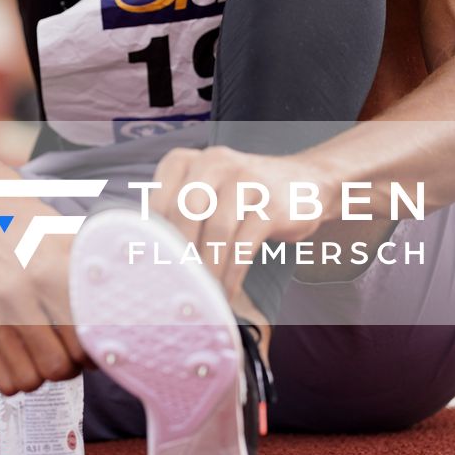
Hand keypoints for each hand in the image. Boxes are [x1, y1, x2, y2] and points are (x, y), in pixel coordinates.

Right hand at [0, 213, 85, 395]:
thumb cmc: (35, 229)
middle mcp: (16, 296)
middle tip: (78, 351)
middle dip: (75, 366)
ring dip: (47, 374)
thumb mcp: (72, 239)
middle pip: (58, 366)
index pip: (83, 340)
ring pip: (31, 380)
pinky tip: (29, 358)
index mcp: (48, 273)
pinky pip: (4, 382)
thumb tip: (134, 308)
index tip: (99, 342)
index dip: (98, 349)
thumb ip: (98, 275)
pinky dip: (22, 378)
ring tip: (52, 354)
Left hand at [147, 146, 332, 297]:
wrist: (306, 181)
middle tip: (176, 285)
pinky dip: (233, 274)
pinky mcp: (272, 204)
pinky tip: (227, 291)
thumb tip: (148, 258)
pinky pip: (245, 245)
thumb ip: (178, 213)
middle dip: (179, 254)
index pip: (158, 201)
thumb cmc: (242, 195)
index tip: (149, 269)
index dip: (152, 238)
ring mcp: (246, 180)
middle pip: (185, 213)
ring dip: (208, 269)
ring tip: (203, 294)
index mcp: (187, 160)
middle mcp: (213, 162)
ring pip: (217, 231)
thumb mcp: (206, 191)